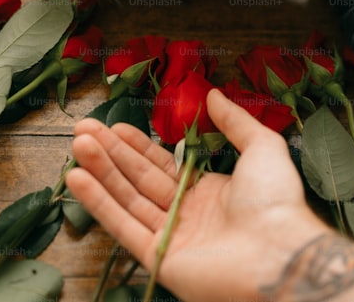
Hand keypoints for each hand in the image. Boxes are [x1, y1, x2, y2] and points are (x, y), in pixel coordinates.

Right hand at [66, 90, 325, 301]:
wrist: (277, 255)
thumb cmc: (275, 202)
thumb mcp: (263, 147)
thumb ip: (235, 121)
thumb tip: (214, 94)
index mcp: (212, 192)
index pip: (164, 166)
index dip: (138, 146)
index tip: (114, 126)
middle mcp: (189, 215)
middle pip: (140, 180)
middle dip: (111, 154)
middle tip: (83, 129)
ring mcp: (172, 238)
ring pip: (128, 200)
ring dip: (100, 173)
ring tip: (76, 146)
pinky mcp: (159, 259)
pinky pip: (123, 227)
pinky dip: (99, 204)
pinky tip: (76, 179)